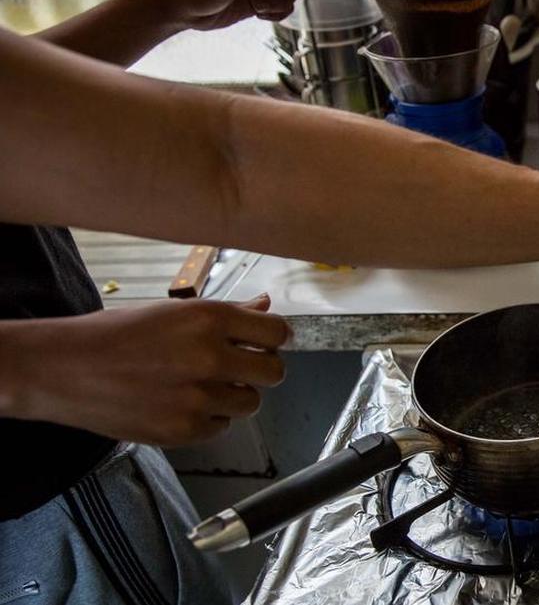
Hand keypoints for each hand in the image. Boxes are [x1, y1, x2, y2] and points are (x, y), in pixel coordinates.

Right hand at [1, 295, 289, 445]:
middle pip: (275, 372)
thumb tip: (264, 305)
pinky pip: (221, 426)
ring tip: (203, 385)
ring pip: (251, 402)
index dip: (273, 338)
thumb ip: (227, 313)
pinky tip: (183, 403)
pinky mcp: (183, 429)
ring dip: (236, 395)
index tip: (265, 342)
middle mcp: (209, 357)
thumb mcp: (173, 312)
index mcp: (208, 319)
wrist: (63, 369)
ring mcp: (197, 397)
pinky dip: (210, 418)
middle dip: (261, 369)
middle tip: (240, 367)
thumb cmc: (114, 335)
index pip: (278, 332)